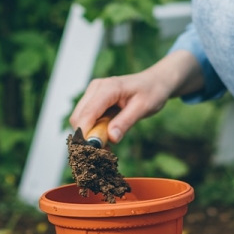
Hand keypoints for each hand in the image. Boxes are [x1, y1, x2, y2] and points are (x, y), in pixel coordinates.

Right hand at [69, 51, 202, 142]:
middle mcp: (96, 88)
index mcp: (108, 88)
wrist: (155, 82)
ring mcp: (93, 92)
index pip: (88, 113)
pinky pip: (86, 118)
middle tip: (104, 151)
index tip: (91, 151)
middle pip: (78, 117)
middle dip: (86, 136)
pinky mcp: (94, 99)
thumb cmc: (151, 92)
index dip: (85, 133)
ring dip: (89, 134)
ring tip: (108, 145)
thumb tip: (111, 138)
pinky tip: (106, 136)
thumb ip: (126, 122)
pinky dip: (92, 130)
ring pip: (79, 119)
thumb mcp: (143, 108)